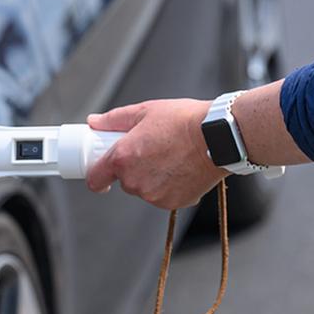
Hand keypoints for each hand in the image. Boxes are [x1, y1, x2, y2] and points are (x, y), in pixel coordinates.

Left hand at [84, 99, 225, 209]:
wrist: (219, 136)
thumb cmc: (185, 121)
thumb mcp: (146, 111)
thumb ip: (114, 120)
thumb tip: (94, 123)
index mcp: (123, 158)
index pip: (95, 179)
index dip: (97, 174)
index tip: (103, 171)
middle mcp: (135, 181)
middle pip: (124, 181)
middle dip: (134, 167)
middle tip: (152, 150)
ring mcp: (155, 195)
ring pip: (145, 188)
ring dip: (152, 177)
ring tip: (172, 156)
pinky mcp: (174, 202)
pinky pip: (164, 195)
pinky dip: (170, 185)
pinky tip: (182, 167)